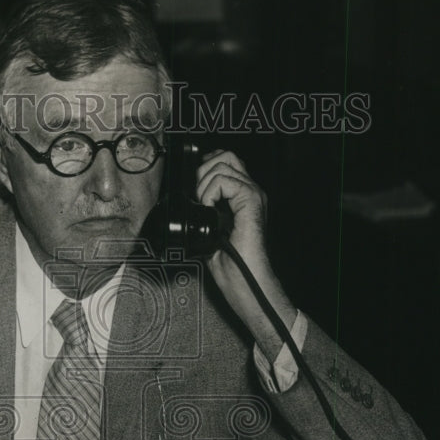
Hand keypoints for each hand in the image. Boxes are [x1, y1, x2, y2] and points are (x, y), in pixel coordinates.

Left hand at [195, 150, 296, 360]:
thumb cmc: (233, 268)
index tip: (193, 189)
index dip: (204, 167)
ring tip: (203, 206)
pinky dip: (209, 192)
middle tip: (197, 196)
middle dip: (202, 169)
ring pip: (223, 162)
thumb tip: (186, 203)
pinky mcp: (251, 202)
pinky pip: (224, 180)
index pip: (223, 162)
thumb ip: (203, 215)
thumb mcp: (208, 235)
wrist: (246, 284)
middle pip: (226, 155)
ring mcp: (253, 195)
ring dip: (204, 183)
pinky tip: (209, 210)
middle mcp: (250, 192)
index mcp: (242, 198)